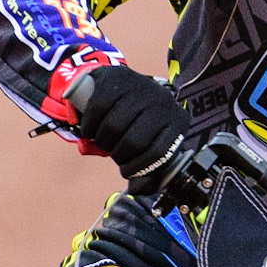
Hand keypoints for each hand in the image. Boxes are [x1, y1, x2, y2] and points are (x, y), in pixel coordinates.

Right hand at [74, 65, 189, 179]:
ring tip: (102, 141)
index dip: (138, 169)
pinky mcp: (118, 77)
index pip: (160, 154)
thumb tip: (137, 189)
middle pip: (134, 141)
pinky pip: (97, 109)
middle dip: (118, 155)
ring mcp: (141, 86)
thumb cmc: (138, 123)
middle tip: (112, 153)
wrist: (124, 85)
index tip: (125, 170)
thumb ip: (146, 173)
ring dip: (102, 141)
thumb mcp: (148, 145)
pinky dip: (89, 126)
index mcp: (178, 121)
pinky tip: (90, 130)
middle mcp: (163, 101)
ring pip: (113, 126)